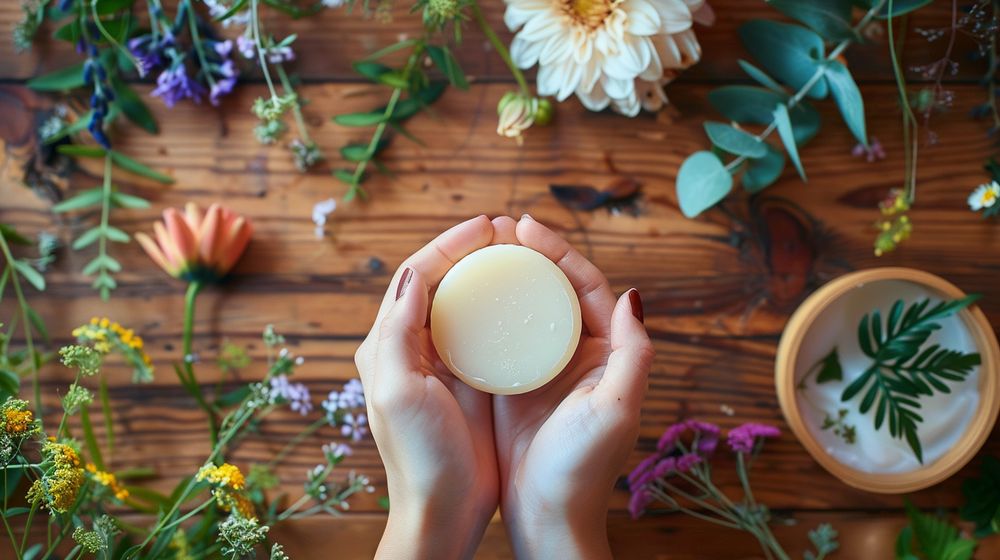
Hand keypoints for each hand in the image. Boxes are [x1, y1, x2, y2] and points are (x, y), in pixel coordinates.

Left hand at [355, 215, 503, 559]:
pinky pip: (483, 331)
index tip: (485, 227)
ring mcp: (442, 364)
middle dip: (470, 251)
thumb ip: (396, 330)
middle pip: (441, 282)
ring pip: (463, 302)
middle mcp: (411, 347)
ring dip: (487, 274)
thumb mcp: (396, 390)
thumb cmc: (418, 456)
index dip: (448, 244)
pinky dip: (501, 308)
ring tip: (520, 253)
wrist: (444, 510)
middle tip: (507, 232)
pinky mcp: (469, 382)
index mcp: (388, 344)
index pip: (416, 276)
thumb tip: (413, 272)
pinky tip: (526, 300)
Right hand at [492, 215, 652, 558]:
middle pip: (553, 289)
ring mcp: (543, 367)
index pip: (585, 286)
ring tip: (477, 252)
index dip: (559, 250)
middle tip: (496, 229)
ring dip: (506, 278)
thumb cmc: (583, 468)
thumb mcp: (615, 408)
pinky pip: (500, 335)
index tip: (525, 227)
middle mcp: (577, 354)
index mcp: (605, 353)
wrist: (548, 517)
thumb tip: (631, 293)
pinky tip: (460, 298)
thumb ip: (632, 352)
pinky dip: (485, 312)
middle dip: (529, 254)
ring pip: (526, 308)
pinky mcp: (513, 384)